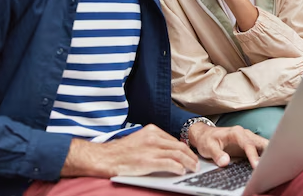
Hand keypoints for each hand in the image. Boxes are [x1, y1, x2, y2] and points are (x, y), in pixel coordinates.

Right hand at [61, 124, 198, 177]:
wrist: (106, 158)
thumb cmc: (120, 152)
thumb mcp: (139, 140)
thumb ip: (154, 142)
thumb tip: (169, 150)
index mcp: (152, 130)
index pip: (174, 140)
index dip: (185, 149)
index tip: (190, 155)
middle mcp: (153, 137)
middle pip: (179, 146)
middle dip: (190, 156)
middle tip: (196, 163)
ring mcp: (152, 149)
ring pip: (178, 154)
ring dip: (189, 163)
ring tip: (193, 169)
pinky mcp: (149, 161)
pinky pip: (170, 164)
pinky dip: (179, 168)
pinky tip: (182, 172)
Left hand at [188, 123, 267, 168]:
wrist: (205, 135)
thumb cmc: (207, 139)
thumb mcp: (208, 147)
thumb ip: (217, 154)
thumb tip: (225, 162)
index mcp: (236, 133)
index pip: (248, 144)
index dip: (254, 155)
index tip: (257, 166)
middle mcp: (245, 134)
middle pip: (262, 143)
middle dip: (270, 152)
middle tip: (274, 165)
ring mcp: (249, 139)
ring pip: (264, 146)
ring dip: (270, 154)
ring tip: (274, 166)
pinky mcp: (249, 145)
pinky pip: (261, 150)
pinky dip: (266, 156)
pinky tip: (268, 165)